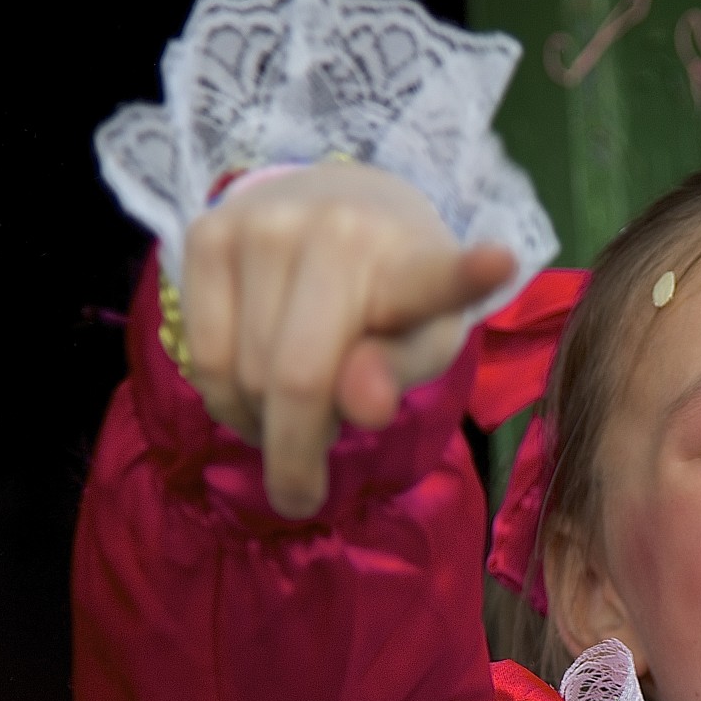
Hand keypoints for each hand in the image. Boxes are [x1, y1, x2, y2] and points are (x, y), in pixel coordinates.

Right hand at [178, 162, 517, 517]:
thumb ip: (398, 375)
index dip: (470, 275)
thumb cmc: (392, 293)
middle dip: (296, 454)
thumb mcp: (421, 339)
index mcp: (410, 262)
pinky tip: (254, 397)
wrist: (337, 208)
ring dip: (261, 426)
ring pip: (242, 376)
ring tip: (291, 416)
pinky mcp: (205, 234)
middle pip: (297, 380)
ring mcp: (260, 226)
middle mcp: (333, 231)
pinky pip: (201, 358)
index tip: (499, 261)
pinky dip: (225, 402)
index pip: (438, 278)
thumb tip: (362, 407)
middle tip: (304, 492)